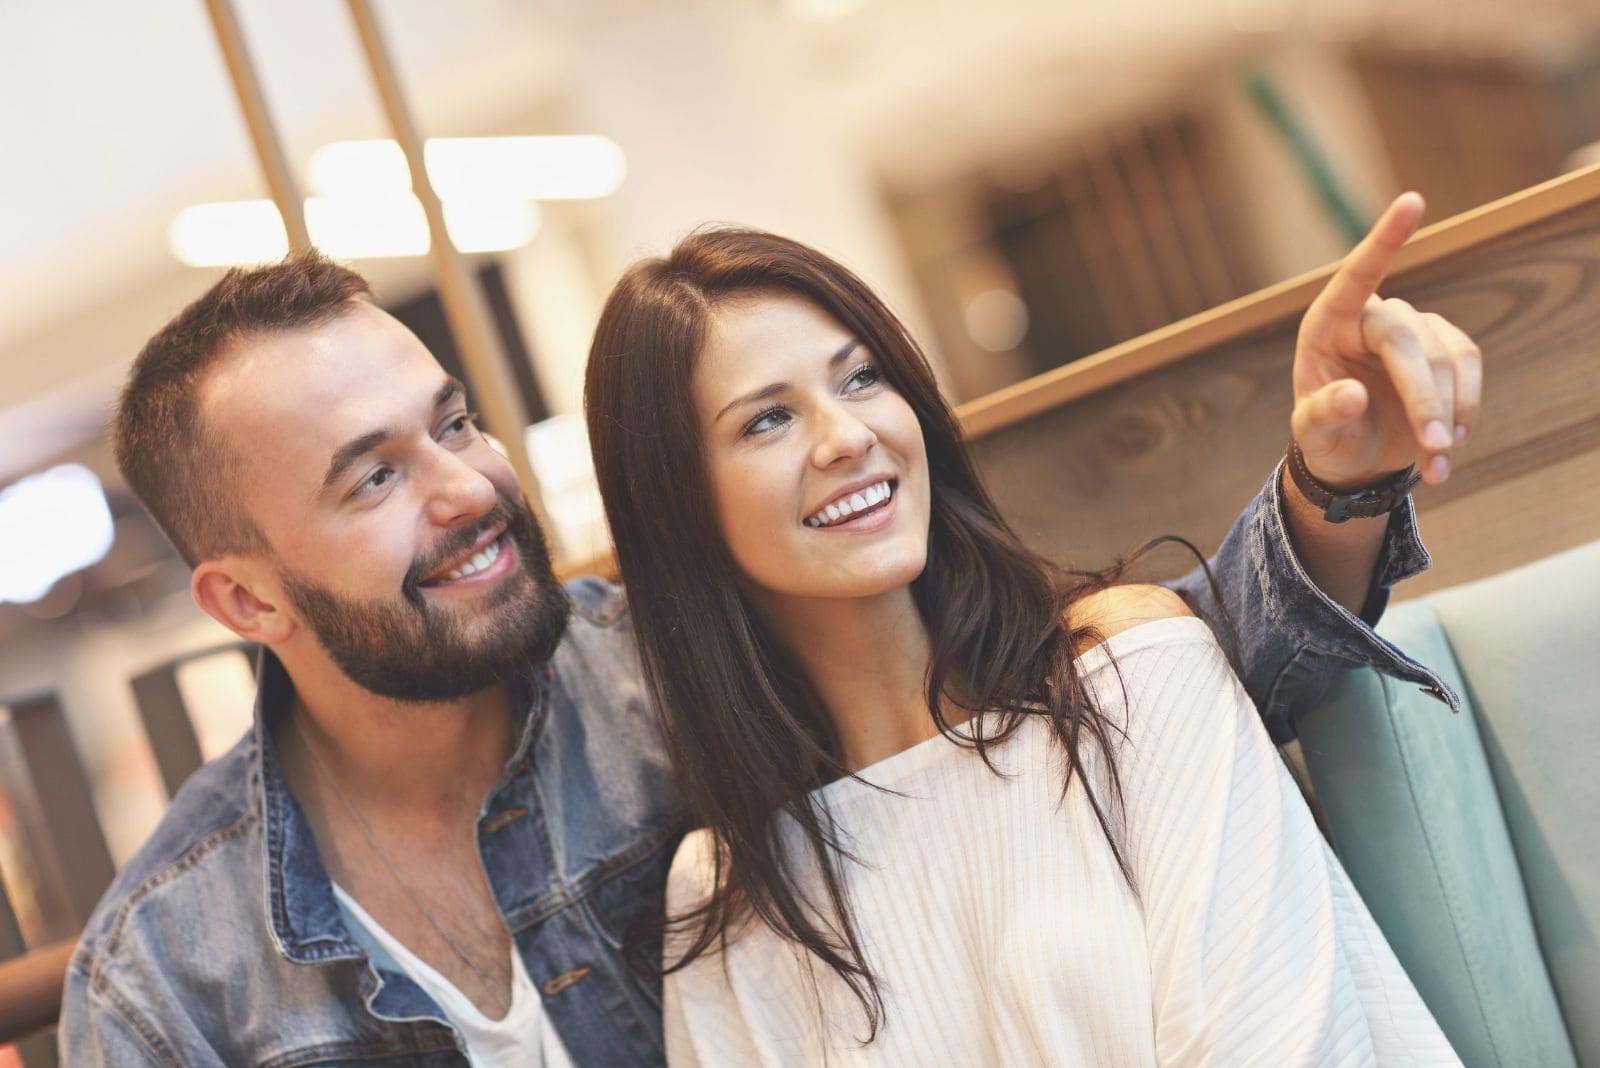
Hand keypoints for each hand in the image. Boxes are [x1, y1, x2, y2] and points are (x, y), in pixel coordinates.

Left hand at [1291, 192, 1480, 488]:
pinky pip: (1468, 366)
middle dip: (1423, 395)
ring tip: (1437, 458)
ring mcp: (1411, 328)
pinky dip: (1465, 409)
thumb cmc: (1326, 437)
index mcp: (1327, 324)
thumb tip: (1352, 394)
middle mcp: (1370, 317)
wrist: (1355, 455)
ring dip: (1449, 410)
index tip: (1412, 201)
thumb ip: (1323, 415)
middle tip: (1432, 444)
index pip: (1356, 275)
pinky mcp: (1443, 348)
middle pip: (1407, 340)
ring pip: (1446, 356)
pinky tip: (1448, 448)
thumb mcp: (1313, 435)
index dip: (1384, 240)